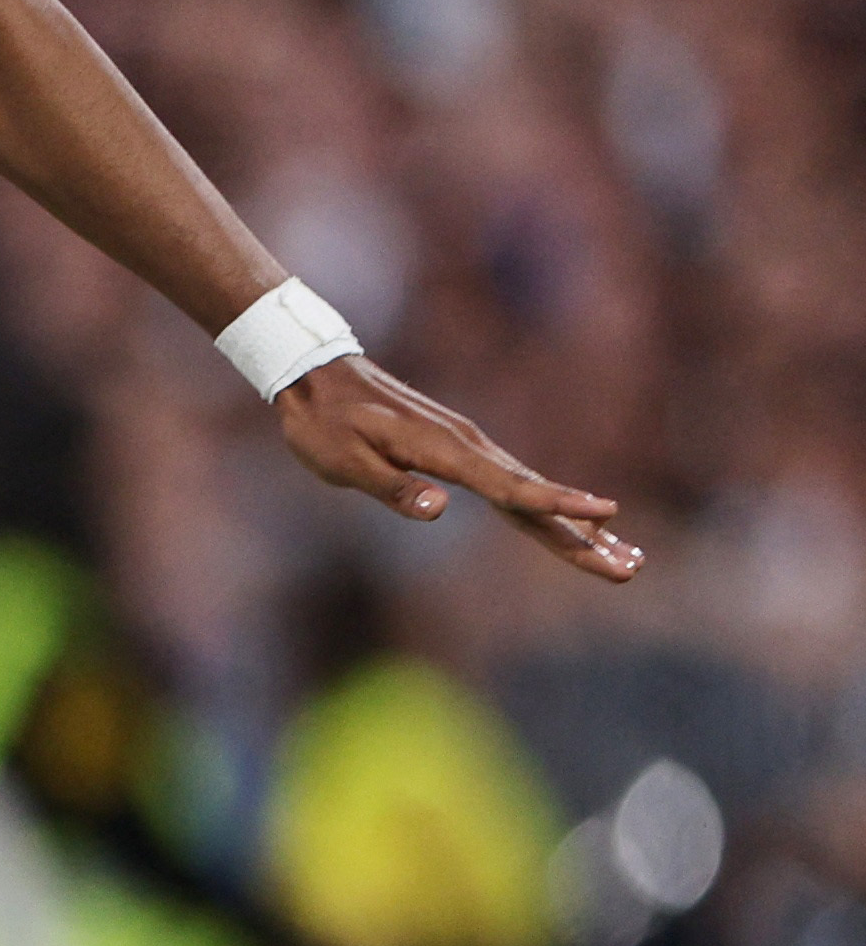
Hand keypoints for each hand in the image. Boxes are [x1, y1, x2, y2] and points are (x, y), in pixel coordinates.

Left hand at [274, 354, 639, 579]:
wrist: (316, 376)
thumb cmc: (323, 423)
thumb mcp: (345, 461)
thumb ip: (393, 487)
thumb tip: (440, 511)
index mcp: (444, 450)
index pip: (512, 487)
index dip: (559, 504)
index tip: (608, 516)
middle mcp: (468, 446)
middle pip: (535, 498)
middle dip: (584, 535)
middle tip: (630, 568)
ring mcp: (468, 447)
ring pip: (532, 493)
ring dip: (578, 526)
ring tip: (626, 556)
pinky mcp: (460, 451)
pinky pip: (514, 485)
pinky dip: (548, 507)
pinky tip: (575, 524)